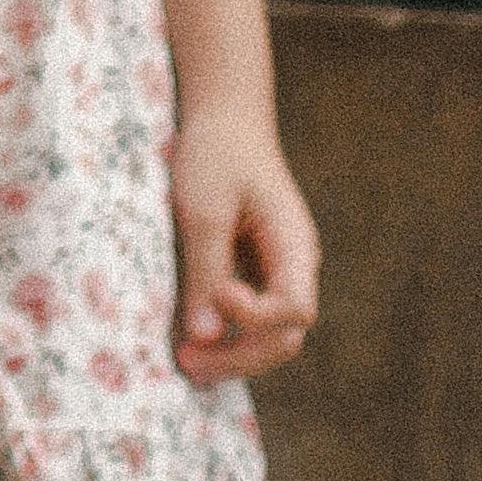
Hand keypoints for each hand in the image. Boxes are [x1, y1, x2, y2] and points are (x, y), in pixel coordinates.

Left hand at [170, 103, 318, 381]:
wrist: (223, 116)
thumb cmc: (216, 152)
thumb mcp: (205, 207)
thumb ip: (207, 269)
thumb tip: (203, 337)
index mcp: (295, 248)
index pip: (294, 310)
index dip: (257, 316)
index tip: (217, 295)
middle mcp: (292, 268)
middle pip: (284, 336)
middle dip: (240, 356)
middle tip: (189, 364)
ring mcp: (274, 272)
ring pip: (267, 334)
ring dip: (230, 353)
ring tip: (186, 363)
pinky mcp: (252, 271)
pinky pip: (247, 317)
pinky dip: (223, 333)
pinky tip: (190, 341)